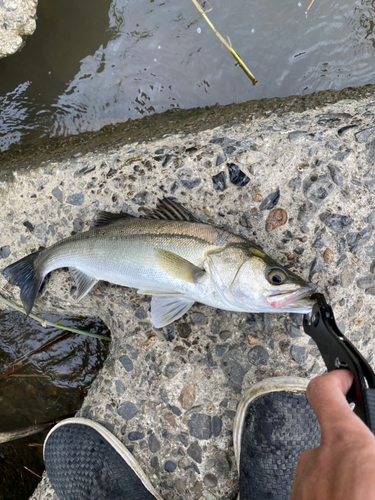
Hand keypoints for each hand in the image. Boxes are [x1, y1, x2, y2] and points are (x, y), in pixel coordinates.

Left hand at [290, 370, 374, 499]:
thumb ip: (370, 443)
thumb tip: (368, 442)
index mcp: (344, 444)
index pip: (324, 391)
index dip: (336, 380)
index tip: (346, 379)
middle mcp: (316, 460)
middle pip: (333, 439)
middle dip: (354, 451)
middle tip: (369, 468)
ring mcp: (302, 485)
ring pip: (325, 469)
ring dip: (344, 477)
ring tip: (362, 490)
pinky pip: (316, 491)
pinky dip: (332, 494)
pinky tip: (348, 498)